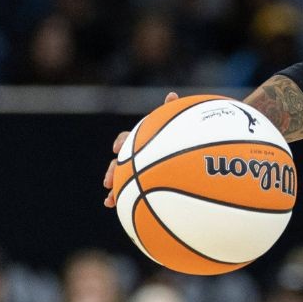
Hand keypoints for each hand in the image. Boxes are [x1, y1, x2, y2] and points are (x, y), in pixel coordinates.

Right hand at [103, 92, 177, 206]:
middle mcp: (138, 155)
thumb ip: (174, 114)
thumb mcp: (182, 125)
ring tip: (110, 200)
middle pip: (120, 162)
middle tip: (108, 180)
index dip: (121, 142)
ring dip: (114, 189)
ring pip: (122, 180)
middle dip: (113, 171)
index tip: (117, 149)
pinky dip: (122, 199)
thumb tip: (171, 95)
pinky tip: (116, 207)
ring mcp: (140, 171)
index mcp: (143, 141)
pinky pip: (132, 193)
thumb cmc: (186, 137)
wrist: (194, 154)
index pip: (127, 139)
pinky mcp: (145, 184)